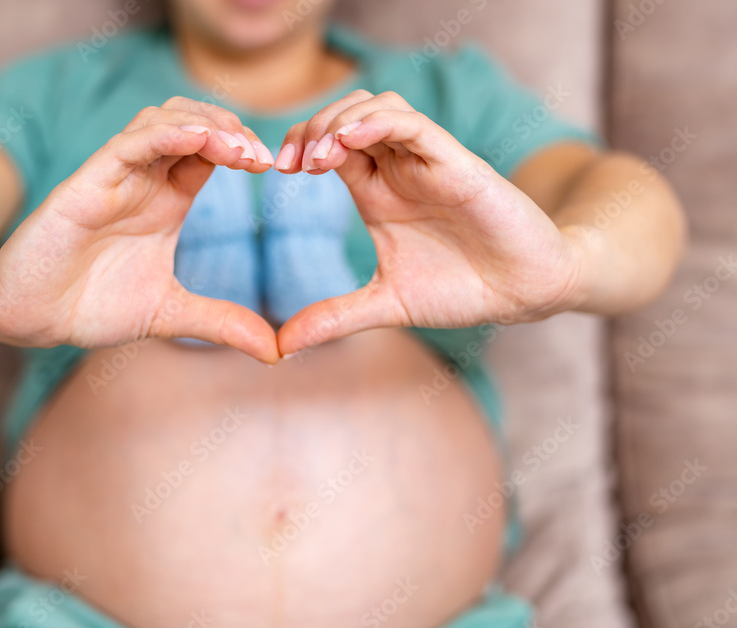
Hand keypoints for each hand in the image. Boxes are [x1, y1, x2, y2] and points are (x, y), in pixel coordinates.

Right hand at [0, 98, 280, 362]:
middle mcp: (143, 181)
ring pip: (162, 121)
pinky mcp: (86, 183)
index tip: (273, 167)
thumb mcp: (171, 314)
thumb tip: (276, 352)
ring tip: (240, 149)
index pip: (210, 151)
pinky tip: (200, 139)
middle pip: (192, 122)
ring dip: (206, 124)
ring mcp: (115, 177)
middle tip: (263, 157)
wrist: (29, 318)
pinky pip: (129, 143)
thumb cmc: (90, 306)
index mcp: (166, 201)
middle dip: (231, 128)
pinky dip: (167, 134)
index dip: (242, 149)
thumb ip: (222, 324)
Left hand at [273, 90, 586, 355]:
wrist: (523, 293)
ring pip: (378, 107)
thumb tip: (282, 346)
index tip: (278, 170)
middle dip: (311, 126)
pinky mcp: (456, 164)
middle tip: (289, 162)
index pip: (329, 144)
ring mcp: (427, 163)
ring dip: (340, 121)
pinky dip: (377, 123)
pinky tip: (349, 141)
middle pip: (347, 115)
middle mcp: (399, 169)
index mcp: (377, 192)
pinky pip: (413, 126)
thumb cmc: (462, 290)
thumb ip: (335, 318)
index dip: (300, 143)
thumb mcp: (385, 305)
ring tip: (317, 157)